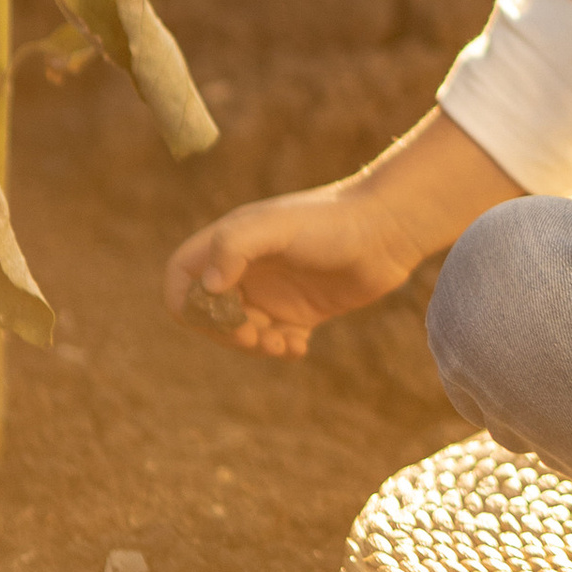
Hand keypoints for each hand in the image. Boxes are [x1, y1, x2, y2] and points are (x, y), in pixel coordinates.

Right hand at [164, 181, 426, 357]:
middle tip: (257, 335)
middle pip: (209, 314)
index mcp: (234, 242)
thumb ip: (236, 245)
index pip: (181, 276)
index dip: (187, 301)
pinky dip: (281, 350)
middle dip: (226, 333)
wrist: (390, 229)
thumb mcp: (280, 226)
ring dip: (255, 346)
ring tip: (285, 343)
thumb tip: (207, 287)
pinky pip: (275, 341)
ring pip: (241, 333)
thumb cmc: (333, 221)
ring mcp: (275, 290)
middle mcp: (249, 267)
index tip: (219, 312)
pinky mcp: (301, 310)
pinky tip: (301, 345)